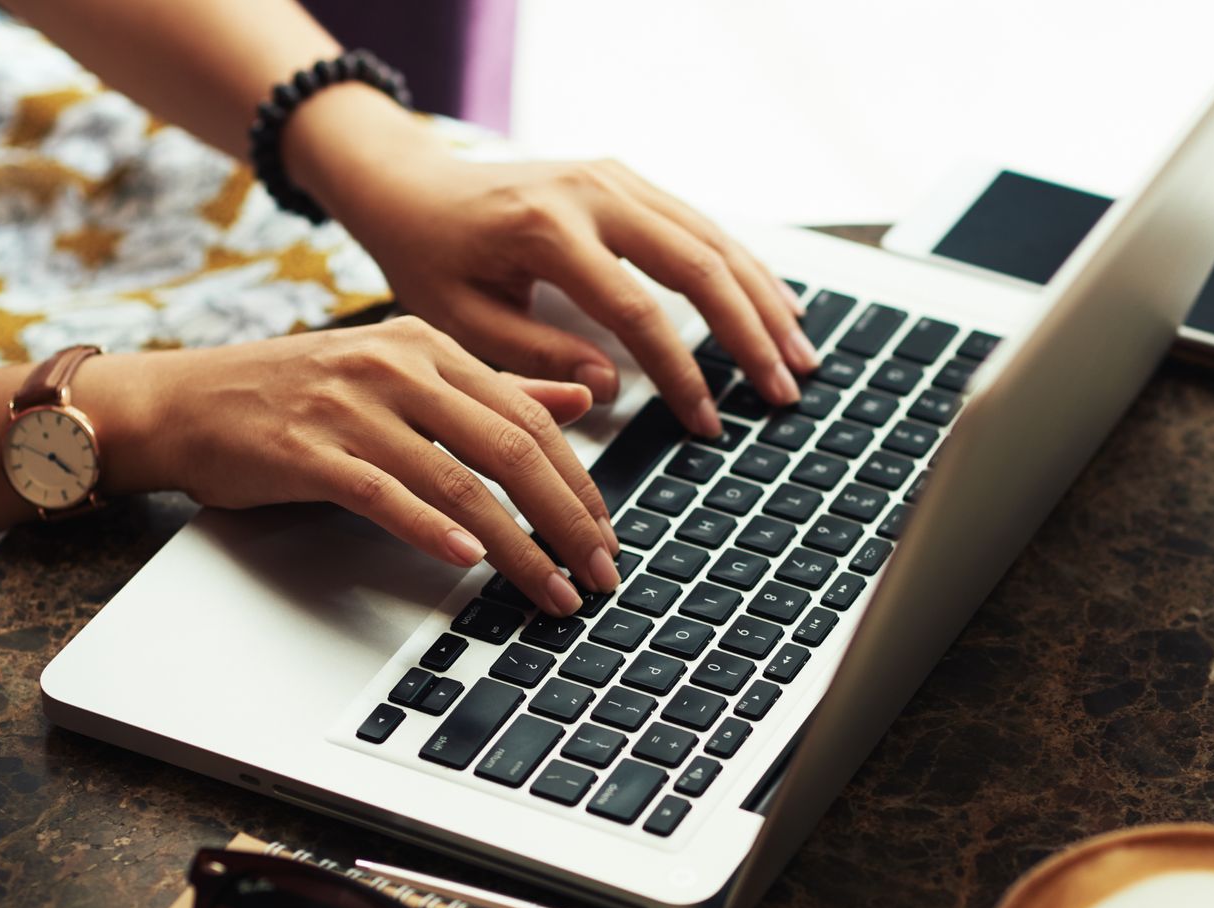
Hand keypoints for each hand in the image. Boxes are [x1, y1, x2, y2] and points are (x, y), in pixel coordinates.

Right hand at [94, 321, 614, 616]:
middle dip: (566, 519)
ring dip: (517, 546)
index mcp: (427, 345)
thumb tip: (580, 401)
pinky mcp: (308, 450)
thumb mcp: (399, 375)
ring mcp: (351, 407)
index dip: (578, 481)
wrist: (184, 401)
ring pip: (459, 480)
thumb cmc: (295, 394)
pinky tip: (467, 562)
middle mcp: (396, 367)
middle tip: (601, 573)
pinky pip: (385, 494)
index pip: (529, 416)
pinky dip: (431, 529)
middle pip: (510, 447)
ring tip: (553, 590)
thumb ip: (489, 388)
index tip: (606, 535)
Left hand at [329, 147, 818, 437]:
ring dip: (762, 300)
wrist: (413, 185)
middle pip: (697, 265)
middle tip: (784, 392)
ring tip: (801, 357)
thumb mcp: (461, 321)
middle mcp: (591, 190)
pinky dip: (743, 269)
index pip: (637, 311)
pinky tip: (776, 307)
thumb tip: (608, 389)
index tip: (708, 424)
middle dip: (749, 335)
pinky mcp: (627, 179)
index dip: (680, 373)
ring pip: (712, 238)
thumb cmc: (430, 259)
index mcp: (547, 228)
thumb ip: (534, 356)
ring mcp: (615, 176)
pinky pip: (700, 224)